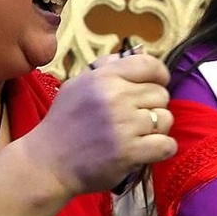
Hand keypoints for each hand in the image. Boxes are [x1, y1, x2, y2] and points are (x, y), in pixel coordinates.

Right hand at [26, 52, 176, 195]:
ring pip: (166, 119)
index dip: (159, 76)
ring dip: (156, 129)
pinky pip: (168, 145)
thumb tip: (137, 53)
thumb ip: (106, 67)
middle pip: (161, 94)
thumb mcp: (78, 84)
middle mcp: (116, 97)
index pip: (150, 65)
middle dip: (153, 106)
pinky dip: (162, 149)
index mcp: (104, 77)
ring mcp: (124, 125)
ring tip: (137, 135)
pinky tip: (146, 150)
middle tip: (136, 118)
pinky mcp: (130, 152)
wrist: (48, 162)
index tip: (155, 86)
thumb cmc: (65, 122)